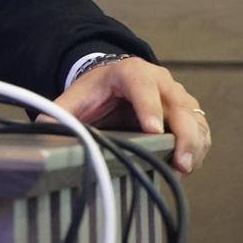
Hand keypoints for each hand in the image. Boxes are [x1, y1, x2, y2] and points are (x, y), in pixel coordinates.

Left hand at [48, 57, 210, 175]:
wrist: (112, 83)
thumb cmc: (95, 93)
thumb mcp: (75, 99)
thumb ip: (58, 113)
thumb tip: (40, 130)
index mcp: (131, 72)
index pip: (143, 87)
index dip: (149, 108)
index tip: (152, 131)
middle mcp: (160, 81)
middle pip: (179, 106)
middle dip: (182, 134)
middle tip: (179, 162)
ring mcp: (178, 96)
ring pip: (195, 120)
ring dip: (194, 146)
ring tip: (184, 169)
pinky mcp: (189, 113)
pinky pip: (202, 131)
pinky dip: (198, 150)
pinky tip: (187, 167)